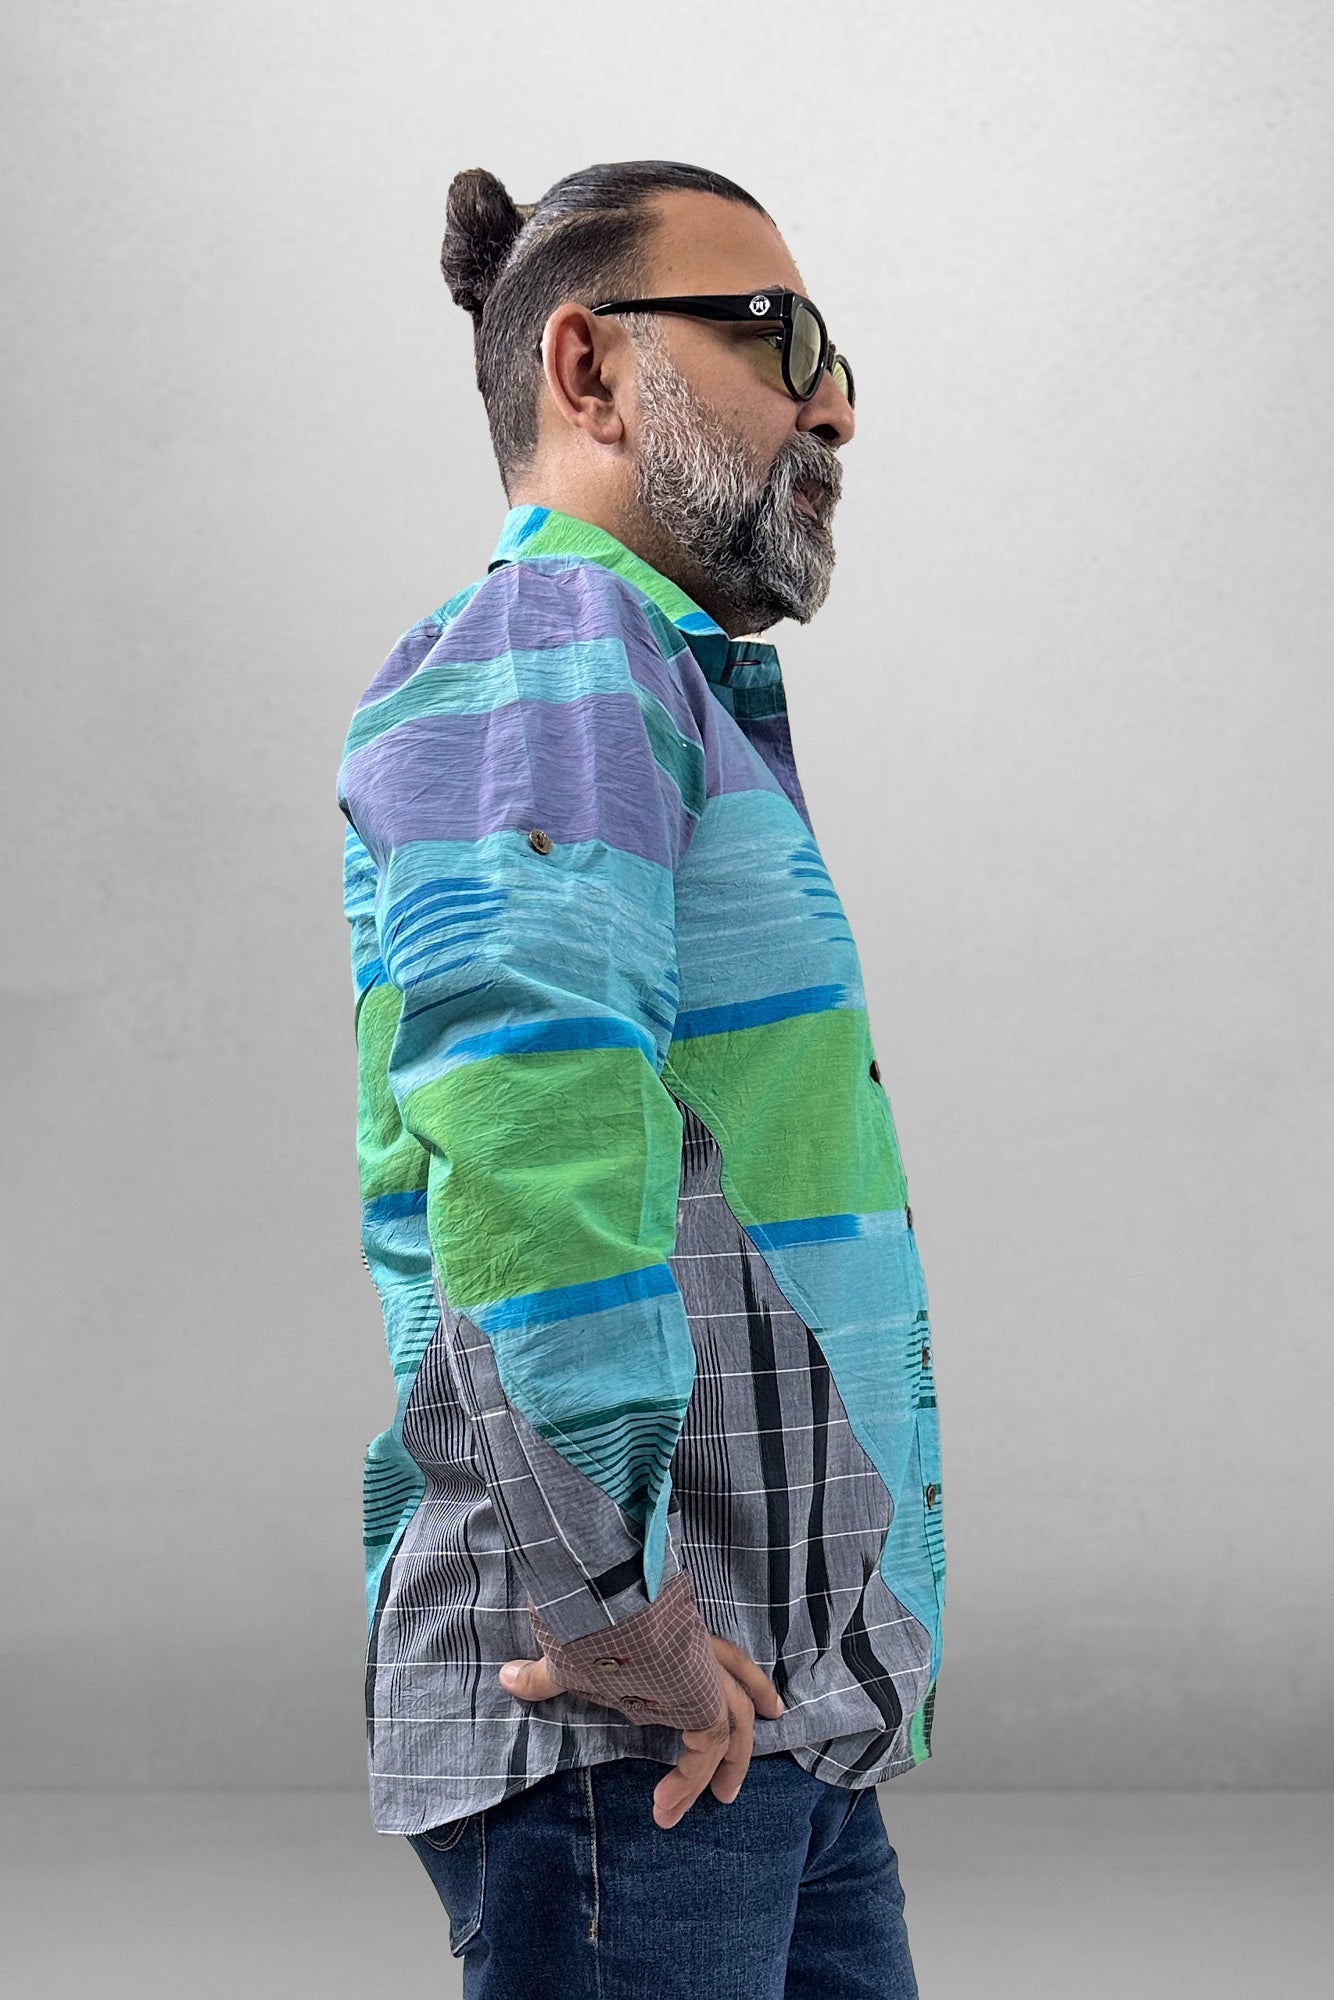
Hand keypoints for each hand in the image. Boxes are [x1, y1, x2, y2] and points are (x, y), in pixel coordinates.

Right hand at [497, 1633, 785, 1828]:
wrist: (606, 1605)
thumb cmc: (587, 1617)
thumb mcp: (563, 1650)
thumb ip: (542, 1671)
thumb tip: (505, 1678)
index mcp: (669, 1635)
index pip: (709, 1655)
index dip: (725, 1674)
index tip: (729, 1701)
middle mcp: (691, 1651)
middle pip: (733, 1681)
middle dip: (748, 1705)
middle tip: (761, 1728)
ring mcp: (702, 1673)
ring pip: (732, 1720)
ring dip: (730, 1760)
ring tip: (722, 1797)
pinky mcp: (703, 1701)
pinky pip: (710, 1746)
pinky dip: (695, 1777)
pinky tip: (673, 1803)